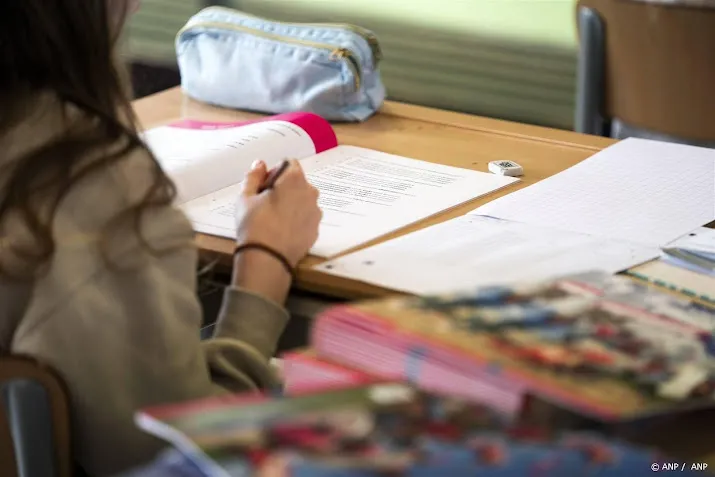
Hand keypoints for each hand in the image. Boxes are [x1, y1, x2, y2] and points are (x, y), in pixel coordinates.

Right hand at [230, 159, 320, 303]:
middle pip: (297, 182)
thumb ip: (253, 176)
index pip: (288, 163)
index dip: (274, 172)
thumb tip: (259, 164)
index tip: (264, 186)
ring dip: (291, 204)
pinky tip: (281, 231)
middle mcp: (310, 193)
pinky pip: (306, 218)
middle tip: (265, 203)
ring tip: (273, 219)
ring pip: (303, 201)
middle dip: (284, 188)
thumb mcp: (245, 197)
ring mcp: (316, 213)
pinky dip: (296, 220)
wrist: (268, 259)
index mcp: (294, 179)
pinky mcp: (316, 230)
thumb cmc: (255, 225)